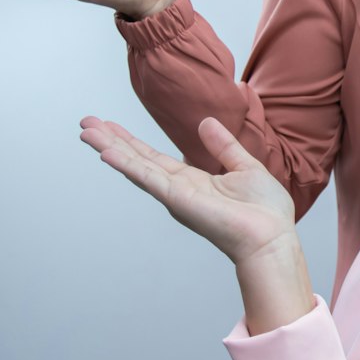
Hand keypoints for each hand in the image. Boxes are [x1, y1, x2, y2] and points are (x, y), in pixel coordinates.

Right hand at [79, 115, 294, 265]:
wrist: (273, 237)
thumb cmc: (265, 212)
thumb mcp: (245, 167)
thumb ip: (223, 146)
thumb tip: (206, 123)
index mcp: (192, 181)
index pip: (153, 157)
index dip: (130, 141)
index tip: (109, 125)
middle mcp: (178, 189)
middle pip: (137, 160)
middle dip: (111, 141)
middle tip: (86, 122)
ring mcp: (176, 195)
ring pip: (136, 167)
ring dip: (110, 149)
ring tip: (86, 131)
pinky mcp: (179, 201)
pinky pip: (149, 180)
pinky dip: (128, 166)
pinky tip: (107, 154)